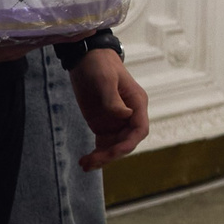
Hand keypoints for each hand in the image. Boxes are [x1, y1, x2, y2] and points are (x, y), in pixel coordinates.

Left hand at [67, 48, 150, 169]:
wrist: (86, 59)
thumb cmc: (99, 65)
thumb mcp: (105, 80)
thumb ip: (113, 100)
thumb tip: (124, 116)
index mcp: (136, 103)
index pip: (139, 129)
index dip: (128, 143)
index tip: (112, 152)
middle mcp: (129, 115)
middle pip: (126, 141)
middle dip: (111, 154)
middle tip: (90, 162)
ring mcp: (116, 120)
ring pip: (115, 146)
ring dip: (103, 158)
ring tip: (84, 165)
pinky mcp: (102, 123)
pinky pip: (104, 144)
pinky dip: (96, 154)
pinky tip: (85, 161)